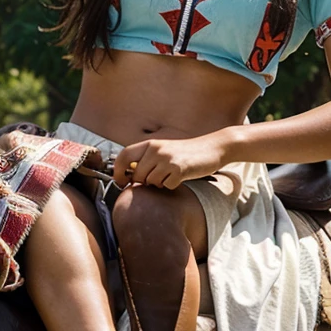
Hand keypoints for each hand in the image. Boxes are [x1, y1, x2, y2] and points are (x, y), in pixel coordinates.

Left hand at [113, 133, 230, 189]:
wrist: (212, 148)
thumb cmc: (186, 152)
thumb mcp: (163, 150)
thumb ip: (146, 159)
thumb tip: (129, 176)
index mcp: (150, 144)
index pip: (124, 156)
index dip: (118, 171)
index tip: (121, 182)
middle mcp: (156, 150)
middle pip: (138, 175)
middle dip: (144, 182)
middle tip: (157, 179)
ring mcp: (167, 160)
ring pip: (151, 182)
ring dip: (160, 183)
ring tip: (171, 175)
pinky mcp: (179, 170)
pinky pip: (167, 186)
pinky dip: (172, 185)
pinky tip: (180, 177)